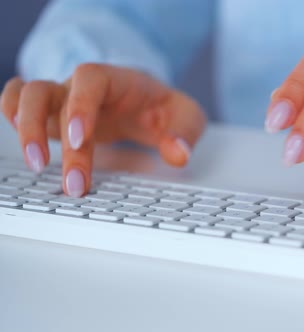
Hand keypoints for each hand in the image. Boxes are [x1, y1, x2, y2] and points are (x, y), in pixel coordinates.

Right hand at [1, 64, 205, 196]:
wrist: (147, 100)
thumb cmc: (162, 108)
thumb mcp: (185, 115)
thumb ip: (185, 132)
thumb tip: (178, 154)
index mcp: (115, 79)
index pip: (89, 78)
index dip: (80, 105)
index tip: (80, 139)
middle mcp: (83, 86)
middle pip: (51, 95)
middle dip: (53, 135)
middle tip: (72, 181)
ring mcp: (64, 98)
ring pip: (26, 96)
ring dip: (24, 128)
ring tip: (37, 166)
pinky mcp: (53, 115)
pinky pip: (18, 102)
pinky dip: (12, 115)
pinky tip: (27, 147)